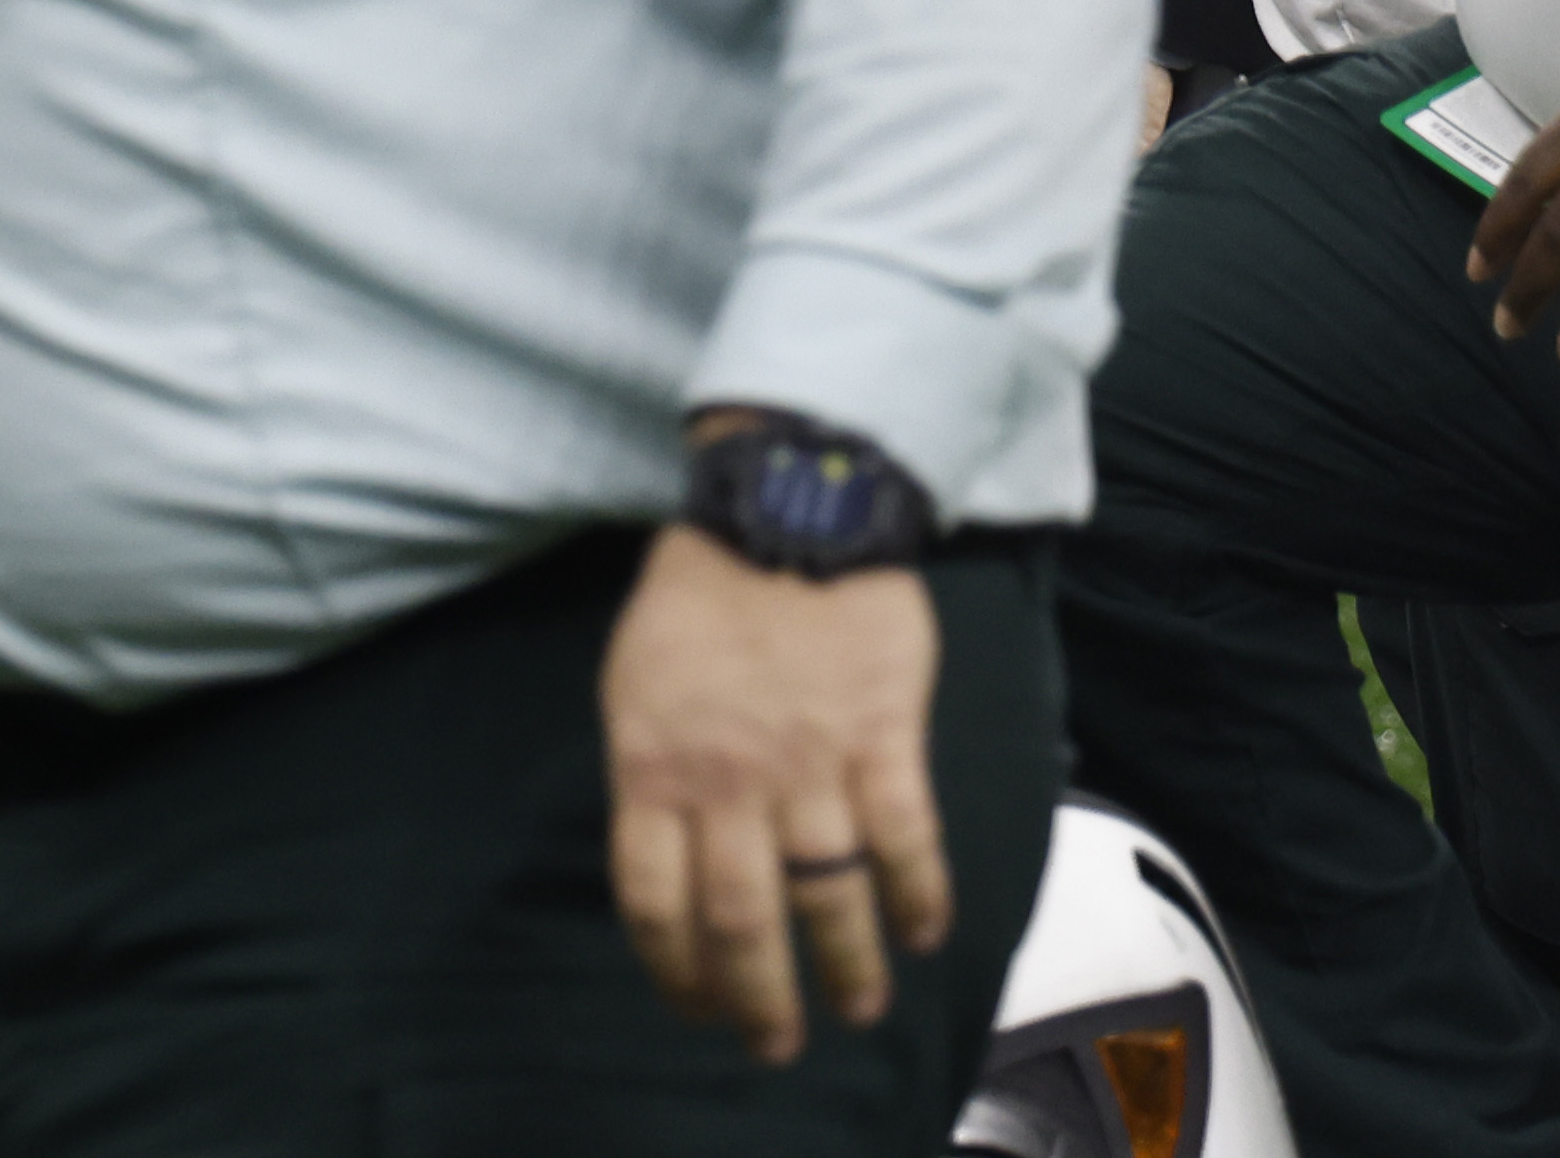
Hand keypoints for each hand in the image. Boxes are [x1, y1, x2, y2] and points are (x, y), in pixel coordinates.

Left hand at [602, 524, 951, 1066]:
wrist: (784, 515)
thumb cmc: (698, 599)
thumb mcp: (635, 683)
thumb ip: (651, 771)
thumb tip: (666, 855)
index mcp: (654, 767)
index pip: (654, 900)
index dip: (676, 969)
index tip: (697, 1008)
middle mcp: (728, 781)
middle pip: (741, 920)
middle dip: (758, 998)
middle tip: (775, 1044)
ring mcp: (809, 763)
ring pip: (829, 894)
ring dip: (849, 965)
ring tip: (859, 1007)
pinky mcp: (882, 738)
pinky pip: (906, 838)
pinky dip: (918, 896)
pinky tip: (924, 934)